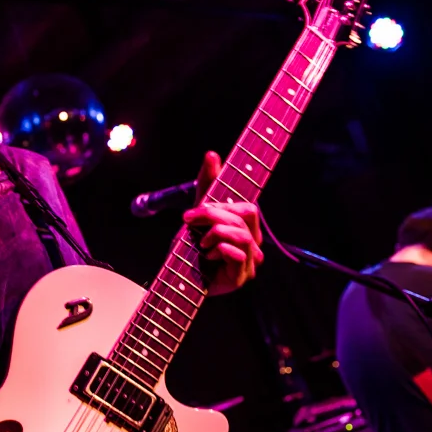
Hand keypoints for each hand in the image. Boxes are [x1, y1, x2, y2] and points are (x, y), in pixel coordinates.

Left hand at [182, 150, 263, 294]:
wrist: (178, 277)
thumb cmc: (191, 247)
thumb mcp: (197, 211)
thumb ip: (207, 184)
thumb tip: (212, 154)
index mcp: (247, 227)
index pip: (248, 207)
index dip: (223, 205)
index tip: (197, 208)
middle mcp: (253, 242)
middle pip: (247, 215)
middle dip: (215, 215)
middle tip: (190, 221)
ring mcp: (250, 261)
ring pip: (244, 235)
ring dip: (216, 233)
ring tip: (200, 242)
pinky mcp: (241, 276)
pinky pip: (238, 255)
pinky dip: (220, 250)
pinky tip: (208, 255)